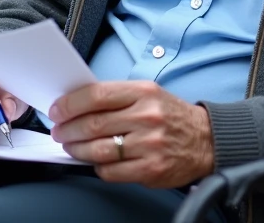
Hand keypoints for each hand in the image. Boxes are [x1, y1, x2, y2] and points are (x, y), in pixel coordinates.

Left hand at [49, 81, 213, 187]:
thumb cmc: (171, 115)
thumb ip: (117, 97)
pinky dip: (97, 167)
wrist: (206, 140)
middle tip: (59, 131)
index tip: (57, 110)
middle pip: (93, 124)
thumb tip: (78, 104)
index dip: (70, 104)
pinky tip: (97, 161)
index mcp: (143, 92)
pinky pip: (111, 171)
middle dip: (68, 130)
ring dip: (77, 150)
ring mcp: (149, 144)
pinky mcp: (151, 169)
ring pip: (98, 150)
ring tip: (71, 147)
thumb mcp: (149, 94)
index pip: (96, 95)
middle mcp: (146, 117)